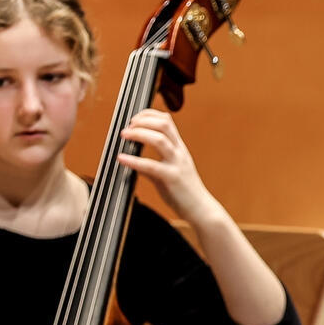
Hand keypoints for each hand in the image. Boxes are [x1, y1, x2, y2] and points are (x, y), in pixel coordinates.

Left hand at [117, 109, 218, 224]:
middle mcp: (179, 152)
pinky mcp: (171, 178)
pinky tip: (122, 159)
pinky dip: (134, 160)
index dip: (148, 114)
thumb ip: (154, 162)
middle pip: (163, 124)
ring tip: (124, 136)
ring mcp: (176, 164)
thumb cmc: (185, 192)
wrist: (201, 209)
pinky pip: (150, 166)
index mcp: (179, 148)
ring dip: (138, 134)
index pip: (167, 120)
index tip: (134, 119)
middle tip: (127, 127)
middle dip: (142, 121)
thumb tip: (134, 159)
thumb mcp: (172, 171)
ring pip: (159, 140)